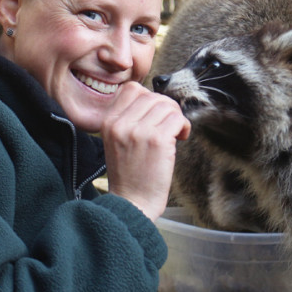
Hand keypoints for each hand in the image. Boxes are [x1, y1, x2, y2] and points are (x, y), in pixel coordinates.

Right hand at [101, 82, 190, 220]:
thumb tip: (156, 101)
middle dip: (167, 108)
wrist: (132, 203)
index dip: (150, 98)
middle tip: (171, 126)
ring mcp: (139, 131)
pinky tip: (181, 139)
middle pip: (153, 96)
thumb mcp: (117, 142)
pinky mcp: (157, 140)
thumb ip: (129, 120)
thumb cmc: (129, 176)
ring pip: (167, 105)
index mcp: (108, 122)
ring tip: (176, 134)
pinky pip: (177, 118)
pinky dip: (183, 126)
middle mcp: (121, 124)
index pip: (132, 89)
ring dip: (177, 118)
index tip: (156, 115)